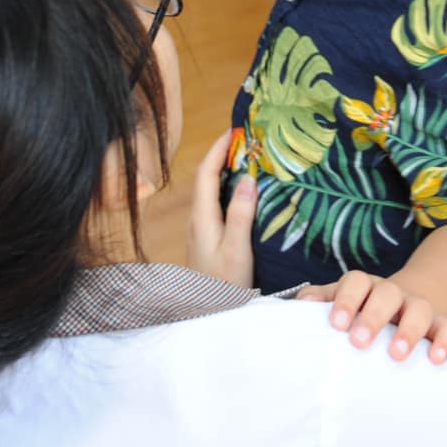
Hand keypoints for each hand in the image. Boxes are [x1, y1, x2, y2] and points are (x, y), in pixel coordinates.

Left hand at [186, 132, 256, 287]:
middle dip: (223, 155)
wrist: (205, 316)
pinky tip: (246, 193)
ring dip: (227, 172)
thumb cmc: (223, 286)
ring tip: (249, 159)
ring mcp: (201, 230)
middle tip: (247, 139)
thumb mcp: (236, 250)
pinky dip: (229, 189)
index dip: (218, 148)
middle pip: (206, 178)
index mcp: (202, 217)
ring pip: (211, 191)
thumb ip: (241, 215)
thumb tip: (248, 176)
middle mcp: (197, 219)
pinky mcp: (208, 239)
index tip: (235, 130)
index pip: (205, 173)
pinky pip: (217, 204)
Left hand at [300, 271, 446, 363]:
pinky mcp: (441, 324)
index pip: (356, 282)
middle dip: (373, 316)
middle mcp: (393, 293)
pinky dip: (444, 342)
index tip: (336, 324)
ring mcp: (418, 307)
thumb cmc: (363, 311)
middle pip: (386, 293)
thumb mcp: (342, 303)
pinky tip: (435, 360)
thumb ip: (321, 303)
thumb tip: (293, 307)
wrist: (407, 304)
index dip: (346, 300)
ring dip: (409, 330)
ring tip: (397, 355)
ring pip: (419, 309)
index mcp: (366, 286)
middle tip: (359, 342)